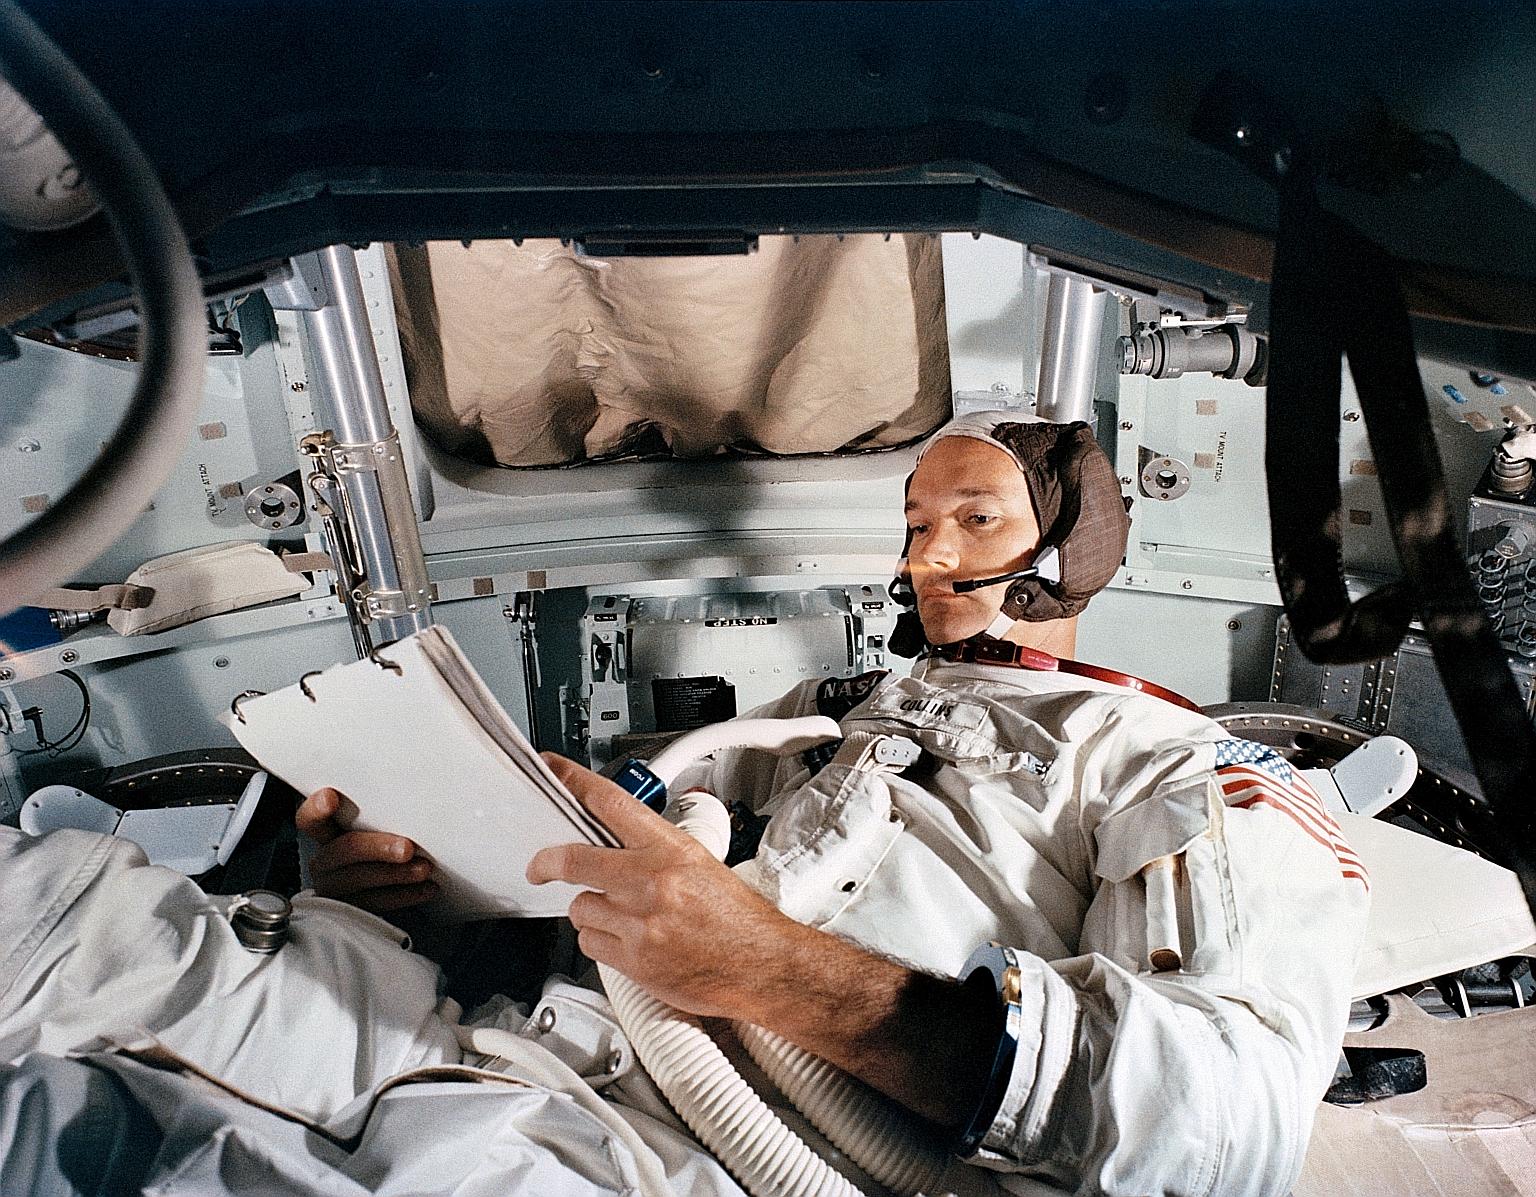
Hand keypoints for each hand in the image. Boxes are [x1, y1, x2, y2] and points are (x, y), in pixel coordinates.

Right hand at [295, 787, 437, 912]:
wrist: (381, 889)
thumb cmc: (381, 848)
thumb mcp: (375, 829)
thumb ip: (380, 818)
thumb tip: (414, 802)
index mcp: (326, 835)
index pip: (310, 819)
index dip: (316, 809)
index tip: (330, 797)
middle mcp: (326, 862)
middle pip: (343, 851)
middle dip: (377, 848)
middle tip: (407, 848)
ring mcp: (335, 889)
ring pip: (361, 881)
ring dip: (396, 875)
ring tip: (423, 869)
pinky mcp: (353, 911)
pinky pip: (377, 904)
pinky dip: (404, 895)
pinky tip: (425, 888)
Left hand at [527, 754, 800, 1019]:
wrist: (762, 964)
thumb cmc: (736, 917)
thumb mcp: (700, 863)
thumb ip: (654, 851)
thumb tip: (613, 840)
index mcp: (670, 849)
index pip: (610, 803)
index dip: (573, 783)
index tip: (552, 772)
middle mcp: (651, 882)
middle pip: (574, 859)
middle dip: (548, 862)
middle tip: (540, 865)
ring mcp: (640, 922)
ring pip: (580, 908)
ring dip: (591, 911)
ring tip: (621, 917)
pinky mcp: (635, 960)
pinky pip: (590, 944)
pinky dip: (600, 942)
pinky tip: (626, 941)